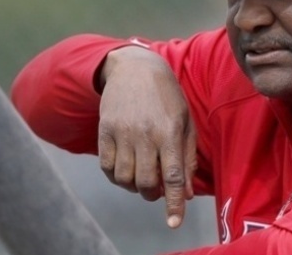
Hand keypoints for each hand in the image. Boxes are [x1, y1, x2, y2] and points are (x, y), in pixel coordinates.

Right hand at [98, 45, 196, 228]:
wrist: (134, 67)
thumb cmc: (167, 96)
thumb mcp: (185, 121)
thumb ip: (187, 157)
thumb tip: (186, 193)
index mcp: (169, 131)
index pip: (172, 176)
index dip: (173, 203)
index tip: (174, 223)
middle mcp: (145, 133)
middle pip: (145, 182)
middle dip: (152, 194)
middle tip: (156, 189)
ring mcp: (122, 132)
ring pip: (124, 178)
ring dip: (134, 186)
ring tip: (141, 176)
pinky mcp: (105, 130)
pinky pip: (106, 166)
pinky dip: (116, 176)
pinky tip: (125, 167)